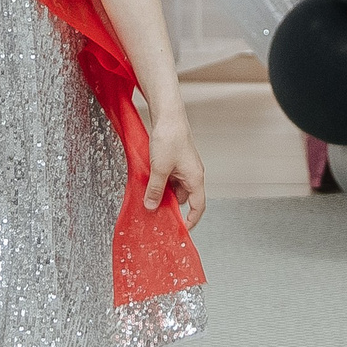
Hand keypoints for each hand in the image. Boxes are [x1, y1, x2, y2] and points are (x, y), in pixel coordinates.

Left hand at [143, 112, 205, 227]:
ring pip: (174, 188)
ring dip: (163, 193)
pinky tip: (148, 183)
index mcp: (195, 178)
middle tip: (156, 214)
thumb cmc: (169, 138)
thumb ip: (156, 189)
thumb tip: (152, 206)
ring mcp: (184, 167)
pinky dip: (160, 183)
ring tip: (149, 197)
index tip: (181, 230)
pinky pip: (169, 178)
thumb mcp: (159, 169)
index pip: (198, 207)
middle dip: (170, 207)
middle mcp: (192, 174)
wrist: (167, 116)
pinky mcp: (175, 161)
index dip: (191, 221)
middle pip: (184, 198)